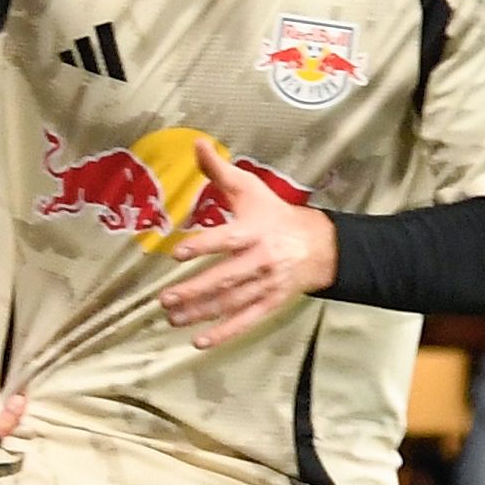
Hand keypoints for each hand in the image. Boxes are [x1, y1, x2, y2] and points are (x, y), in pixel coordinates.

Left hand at [160, 141, 334, 348]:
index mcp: (253, 231)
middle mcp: (259, 260)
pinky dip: (224, 333)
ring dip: (200, 313)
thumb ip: (219, 171)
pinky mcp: (270, 303)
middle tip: (165, 298)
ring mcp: (265, 285)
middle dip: (194, 290)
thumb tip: (197, 143)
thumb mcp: (249, 189)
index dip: (202, 245)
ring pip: (231, 302)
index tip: (178, 252)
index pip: (226, 239)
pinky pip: (246, 321)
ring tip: (171, 318)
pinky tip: (199, 342)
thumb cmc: (275, 214)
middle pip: (225, 277)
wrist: (319, 245)